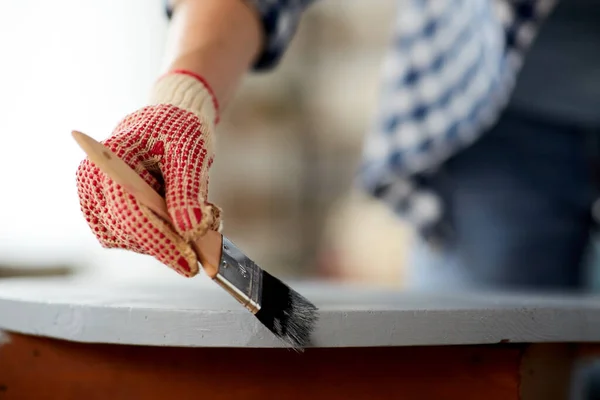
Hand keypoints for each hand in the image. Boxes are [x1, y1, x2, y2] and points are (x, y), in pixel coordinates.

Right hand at [76, 71, 220, 276]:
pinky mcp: (103, 211)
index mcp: (110, 158)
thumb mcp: (190, 152)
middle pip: (125, 231)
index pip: (130, 211)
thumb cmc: (178, 129)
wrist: (168, 123)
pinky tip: (174, 221)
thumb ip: (188, 191)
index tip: (189, 263)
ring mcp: (94, 198)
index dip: (160, 241)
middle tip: (203, 245)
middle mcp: (93, 180)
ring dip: (161, 240)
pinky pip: (127, 238)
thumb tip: (191, 229)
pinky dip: (153, 238)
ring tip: (191, 219)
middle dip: (166, 243)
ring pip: (126, 240)